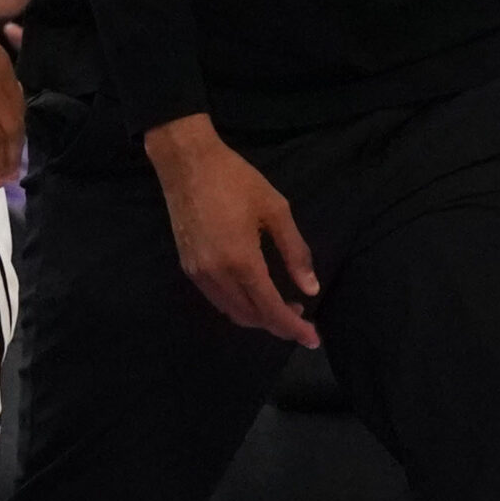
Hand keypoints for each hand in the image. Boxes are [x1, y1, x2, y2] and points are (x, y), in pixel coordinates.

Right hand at [144, 114, 321, 345]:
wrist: (185, 161)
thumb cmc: (235, 179)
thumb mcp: (275, 209)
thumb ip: (295, 252)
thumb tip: (311, 288)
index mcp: (241, 261)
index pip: (271, 309)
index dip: (294, 328)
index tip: (314, 338)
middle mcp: (216, 274)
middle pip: (251, 317)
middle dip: (278, 324)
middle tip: (302, 315)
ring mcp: (198, 272)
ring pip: (232, 312)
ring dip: (258, 317)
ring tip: (281, 304)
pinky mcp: (187, 265)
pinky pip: (217, 299)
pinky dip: (238, 305)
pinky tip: (252, 291)